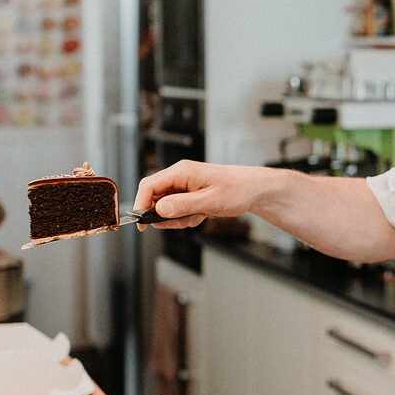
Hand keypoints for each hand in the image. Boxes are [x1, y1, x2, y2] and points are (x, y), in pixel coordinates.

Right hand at [132, 160, 263, 229]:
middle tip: (183, 221)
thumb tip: (159, 208)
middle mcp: (180, 177)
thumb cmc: (237, 189)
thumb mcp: (210, 200)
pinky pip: (178, 211)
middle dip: (164, 215)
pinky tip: (202, 215)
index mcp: (181, 172)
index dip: (140, 204)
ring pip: (166, 208)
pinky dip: (187, 218)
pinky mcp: (189, 195)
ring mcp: (184, 186)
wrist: (254, 190)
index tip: (141, 222)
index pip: (149, 185)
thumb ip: (183, 205)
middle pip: (155, 198)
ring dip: (179, 218)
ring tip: (199, 216)